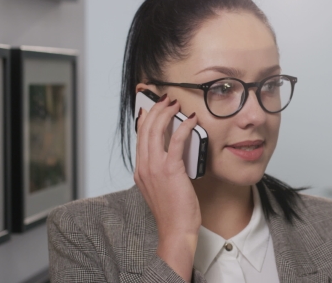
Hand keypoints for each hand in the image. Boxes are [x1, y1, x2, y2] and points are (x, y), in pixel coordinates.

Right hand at [135, 94, 199, 279]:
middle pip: (145, 129)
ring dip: (166, 113)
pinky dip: (184, 126)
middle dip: (156, 110)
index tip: (153, 108)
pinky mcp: (170, 169)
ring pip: (156, 131)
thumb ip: (163, 171)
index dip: (146, 119)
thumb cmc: (173, 212)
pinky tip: (192, 120)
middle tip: (166, 100)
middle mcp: (144, 167)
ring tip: (175, 104)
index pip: (140, 138)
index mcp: (141, 171)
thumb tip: (173, 156)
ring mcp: (154, 168)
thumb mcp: (162, 188)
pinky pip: (175, 140)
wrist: (175, 230)